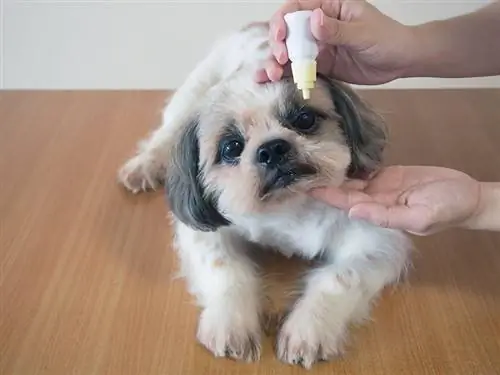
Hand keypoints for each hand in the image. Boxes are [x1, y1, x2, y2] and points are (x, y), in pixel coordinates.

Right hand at [256, 0, 416, 84]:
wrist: (400, 61)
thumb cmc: (387, 39)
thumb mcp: (363, 33)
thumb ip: (337, 29)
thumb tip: (313, 20)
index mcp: (329, 7)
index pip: (297, 8)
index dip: (283, 20)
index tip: (280, 36)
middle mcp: (318, 25)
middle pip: (287, 31)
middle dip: (277, 44)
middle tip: (280, 60)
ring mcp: (318, 46)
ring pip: (289, 51)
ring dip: (276, 62)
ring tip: (271, 75)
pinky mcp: (320, 65)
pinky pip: (299, 68)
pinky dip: (285, 75)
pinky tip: (271, 81)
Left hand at [309, 166, 482, 234]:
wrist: (468, 196)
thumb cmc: (447, 209)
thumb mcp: (419, 216)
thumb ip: (386, 216)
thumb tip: (354, 211)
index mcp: (380, 212)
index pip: (347, 203)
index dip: (327, 195)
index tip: (306, 187)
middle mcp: (376, 200)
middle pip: (344, 191)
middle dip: (324, 183)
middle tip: (300, 170)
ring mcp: (381, 187)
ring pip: (352, 180)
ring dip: (334, 174)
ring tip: (312, 162)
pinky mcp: (389, 175)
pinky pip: (365, 170)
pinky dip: (351, 165)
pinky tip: (336, 157)